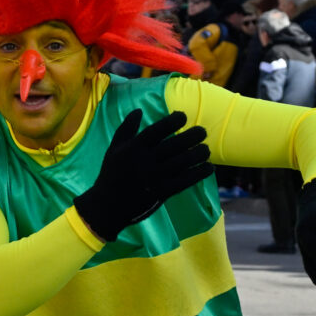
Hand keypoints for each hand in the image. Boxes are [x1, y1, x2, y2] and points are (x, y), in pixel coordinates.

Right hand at [73, 110, 212, 241]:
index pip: (157, 130)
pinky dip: (199, 173)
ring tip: (206, 149)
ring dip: (199, 154)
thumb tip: (139, 110)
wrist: (108, 205)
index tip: (183, 117)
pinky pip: (185, 180)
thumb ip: (126, 129)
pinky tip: (208, 167)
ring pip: (183, 162)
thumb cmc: (111, 174)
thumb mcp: (114, 149)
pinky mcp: (162, 192)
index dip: (172, 121)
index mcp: (134, 148)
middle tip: (203, 132)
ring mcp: (155, 177)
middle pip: (175, 145)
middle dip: (193, 136)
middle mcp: (146, 161)